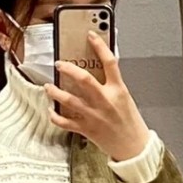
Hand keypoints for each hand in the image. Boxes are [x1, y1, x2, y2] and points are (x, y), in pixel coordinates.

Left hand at [45, 31, 149, 161]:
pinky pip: (65, 122)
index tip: (91, 35)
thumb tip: (99, 69)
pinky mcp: (86, 129)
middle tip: (59, 63)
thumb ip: (112, 83)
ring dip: (55, 92)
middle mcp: (105, 101)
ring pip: (69, 100)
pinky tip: (51, 110)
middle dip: (68, 69)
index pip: (110, 62)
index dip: (99, 46)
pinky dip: (55, 116)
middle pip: (84, 79)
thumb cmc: (130, 123)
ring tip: (48, 86)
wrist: (133, 147)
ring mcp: (94, 115)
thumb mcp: (125, 97)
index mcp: (118, 90)